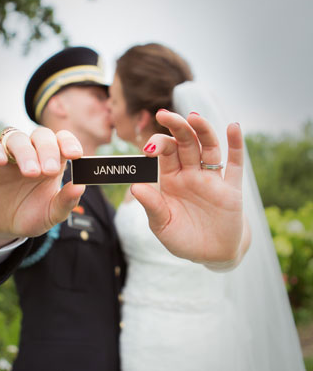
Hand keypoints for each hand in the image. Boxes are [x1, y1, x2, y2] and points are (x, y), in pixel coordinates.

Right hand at [0, 128, 84, 247]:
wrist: (3, 228)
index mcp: (52, 162)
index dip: (69, 142)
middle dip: (48, 150)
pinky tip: (0, 162)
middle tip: (49, 171)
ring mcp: (10, 156)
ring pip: (17, 138)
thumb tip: (80, 187)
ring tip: (30, 173)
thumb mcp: (51, 214)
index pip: (62, 140)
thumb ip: (65, 202)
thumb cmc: (32, 216)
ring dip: (25, 152)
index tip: (75, 154)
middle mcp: (33, 153)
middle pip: (41, 135)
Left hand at [131, 111, 249, 265]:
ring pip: (208, 148)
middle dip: (176, 128)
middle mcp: (191, 174)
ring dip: (202, 130)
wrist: (211, 256)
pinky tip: (233, 127)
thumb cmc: (183, 239)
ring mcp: (212, 179)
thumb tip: (136, 187)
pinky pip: (234, 163)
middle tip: (164, 114)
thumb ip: (152, 207)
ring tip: (194, 117)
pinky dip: (236, 145)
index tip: (149, 147)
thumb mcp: (163, 226)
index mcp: (171, 180)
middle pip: (185, 144)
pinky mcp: (231, 189)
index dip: (158, 145)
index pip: (165, 154)